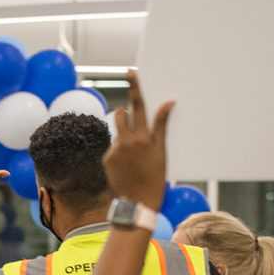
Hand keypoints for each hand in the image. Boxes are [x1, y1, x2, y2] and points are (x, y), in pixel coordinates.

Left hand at [103, 70, 173, 209]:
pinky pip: (113, 148)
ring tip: (135, 155)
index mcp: (142, 137)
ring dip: (124, 136)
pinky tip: (128, 166)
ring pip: (117, 132)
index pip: (138, 105)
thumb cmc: (155, 178)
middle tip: (135, 124)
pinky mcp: (106, 159)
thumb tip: (167, 103)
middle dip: (126, 113)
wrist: (137, 203)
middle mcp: (126, 140)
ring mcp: (114, 150)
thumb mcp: (162, 152)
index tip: (129, 72)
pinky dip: (120, 152)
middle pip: (121, 114)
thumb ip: (161, 126)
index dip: (134, 87)